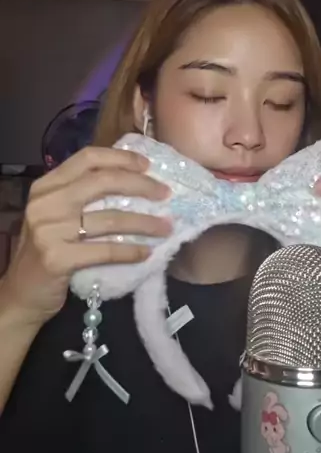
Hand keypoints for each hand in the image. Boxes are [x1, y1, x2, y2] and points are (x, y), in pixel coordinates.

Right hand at [1, 147, 170, 326]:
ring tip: (166, 227)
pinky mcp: (58, 259)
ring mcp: (49, 231)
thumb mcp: (56, 214)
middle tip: (166, 194)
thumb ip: (81, 194)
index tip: (148, 165)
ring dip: (145, 222)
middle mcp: (46, 203)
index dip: (121, 158)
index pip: (87, 159)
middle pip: (103, 182)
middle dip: (141, 186)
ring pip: (110, 219)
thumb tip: (132, 178)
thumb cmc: (48, 250)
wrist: (22, 294)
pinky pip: (105, 251)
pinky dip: (131, 251)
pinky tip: (147, 252)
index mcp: (46, 186)